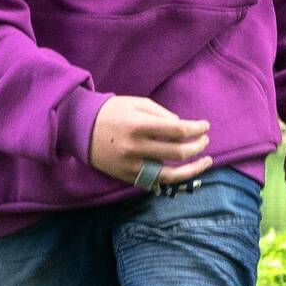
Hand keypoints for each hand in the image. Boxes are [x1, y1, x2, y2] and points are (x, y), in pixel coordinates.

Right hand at [88, 96, 211, 186]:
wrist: (80, 128)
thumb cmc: (111, 111)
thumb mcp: (136, 103)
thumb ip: (161, 113)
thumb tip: (182, 127)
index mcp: (139, 125)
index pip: (178, 130)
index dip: (197, 129)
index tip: (205, 126)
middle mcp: (136, 148)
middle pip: (178, 153)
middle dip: (198, 146)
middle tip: (205, 141)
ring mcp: (131, 165)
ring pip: (170, 175)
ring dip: (193, 170)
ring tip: (206, 162)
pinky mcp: (127, 176)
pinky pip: (155, 183)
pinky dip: (171, 180)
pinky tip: (183, 173)